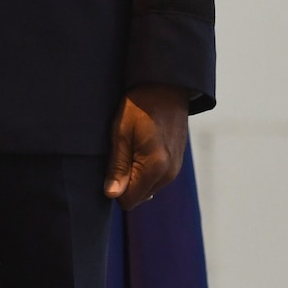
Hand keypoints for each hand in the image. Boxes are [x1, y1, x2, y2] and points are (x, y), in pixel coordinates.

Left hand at [104, 84, 189, 210]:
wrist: (166, 87)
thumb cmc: (139, 106)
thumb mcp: (120, 132)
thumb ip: (118, 166)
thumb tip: (111, 195)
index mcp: (155, 168)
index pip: (129, 200)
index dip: (114, 188)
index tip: (110, 165)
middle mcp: (169, 174)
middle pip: (139, 197)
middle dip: (125, 182)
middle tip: (119, 153)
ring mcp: (175, 169)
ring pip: (147, 188)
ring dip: (135, 175)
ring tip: (130, 147)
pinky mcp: (177, 163)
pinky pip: (156, 178)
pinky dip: (145, 169)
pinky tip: (140, 147)